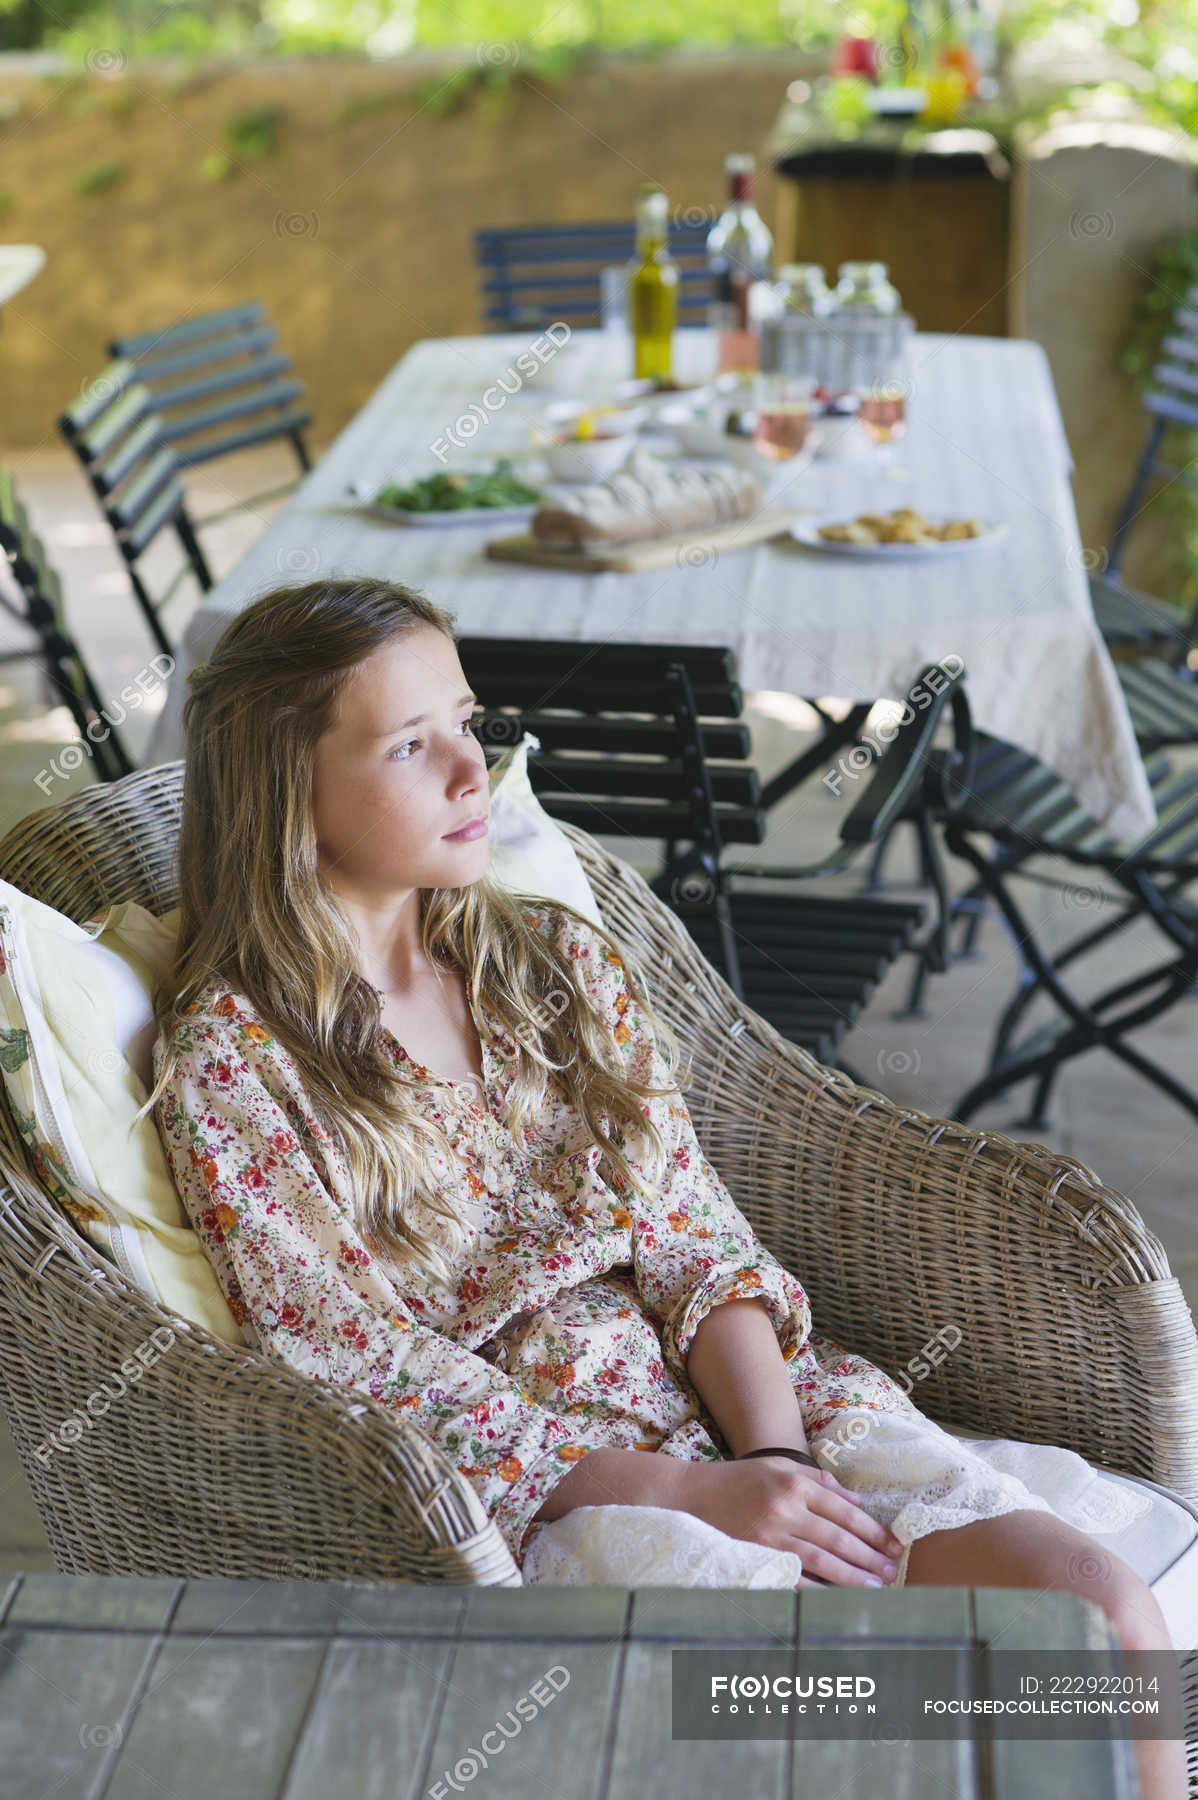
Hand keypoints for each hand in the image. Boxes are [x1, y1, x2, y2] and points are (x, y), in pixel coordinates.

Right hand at [679, 1454, 905, 1586]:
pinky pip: (795, 1578)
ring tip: (876, 1587)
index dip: (872, 1530)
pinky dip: (820, 1590)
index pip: (844, 1510)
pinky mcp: (757, 1557)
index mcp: (793, 1483)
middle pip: (837, 1537)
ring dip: (853, 1576)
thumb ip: (818, 1480)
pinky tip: (839, 1599)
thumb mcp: (778, 1467)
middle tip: (892, 1571)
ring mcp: (769, 1536)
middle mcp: (784, 1508)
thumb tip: (856, 1500)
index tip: (893, 1544)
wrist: (690, 1496)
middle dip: (869, 1556)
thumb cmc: (738, 1480)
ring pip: (822, 1561)